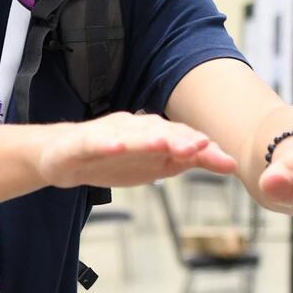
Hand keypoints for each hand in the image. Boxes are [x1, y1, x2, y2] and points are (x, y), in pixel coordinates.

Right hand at [38, 112, 235, 189]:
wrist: (62, 156)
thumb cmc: (112, 159)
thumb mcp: (154, 165)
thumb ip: (188, 161)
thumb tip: (230, 163)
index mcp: (153, 133)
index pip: (182, 138)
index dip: (203, 148)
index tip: (227, 161)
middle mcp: (134, 127)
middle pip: (161, 132)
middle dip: (182, 139)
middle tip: (203, 146)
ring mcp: (108, 133)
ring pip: (131, 134)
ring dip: (149, 137)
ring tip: (165, 144)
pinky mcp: (83, 142)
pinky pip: (96, 141)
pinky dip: (107, 142)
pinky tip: (116, 146)